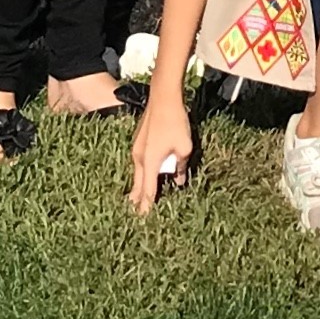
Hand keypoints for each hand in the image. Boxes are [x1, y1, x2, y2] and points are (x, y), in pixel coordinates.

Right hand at [127, 95, 194, 214]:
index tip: (143, 221)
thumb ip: (181, 167)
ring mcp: (137, 149)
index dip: (146, 208)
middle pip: (138, 186)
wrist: (163, 97)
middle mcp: (139, 159)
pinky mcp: (139, 141)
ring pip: (137, 174)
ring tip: (136, 200)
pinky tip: (145, 175)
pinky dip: (142, 173)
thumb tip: (178, 181)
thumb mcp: (185, 147)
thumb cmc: (175, 122)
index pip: (147, 192)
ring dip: (139, 187)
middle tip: (134, 216)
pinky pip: (139, 163)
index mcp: (149, 163)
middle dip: (137, 202)